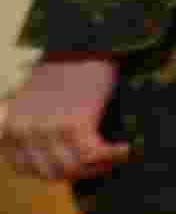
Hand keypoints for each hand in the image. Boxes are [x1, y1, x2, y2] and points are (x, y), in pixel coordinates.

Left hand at [0, 57, 130, 180]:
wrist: (85, 40)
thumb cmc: (66, 65)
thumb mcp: (35, 97)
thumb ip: (35, 123)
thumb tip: (55, 151)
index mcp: (11, 126)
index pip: (25, 168)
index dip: (54, 171)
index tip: (77, 167)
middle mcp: (25, 131)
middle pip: (51, 172)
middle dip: (79, 172)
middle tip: (102, 165)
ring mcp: (48, 129)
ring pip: (73, 168)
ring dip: (98, 167)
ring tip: (115, 157)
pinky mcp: (75, 124)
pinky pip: (94, 155)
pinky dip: (113, 155)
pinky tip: (126, 148)